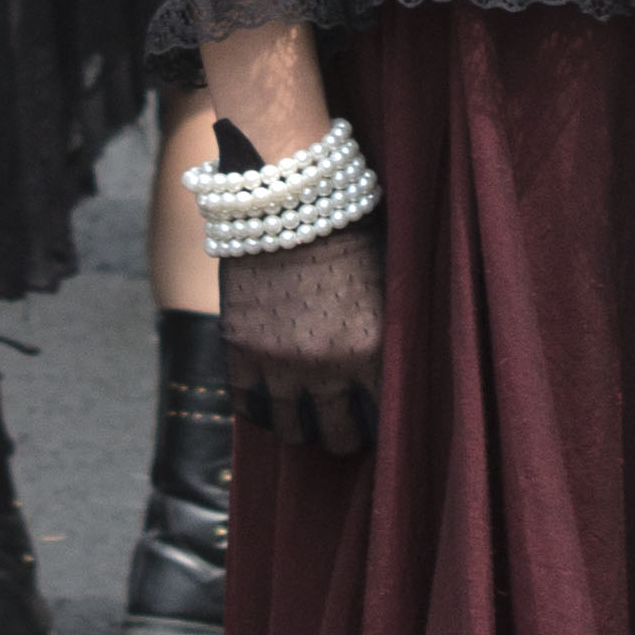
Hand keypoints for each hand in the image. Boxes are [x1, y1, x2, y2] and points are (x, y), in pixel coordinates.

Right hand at [222, 218, 383, 454]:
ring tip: (305, 425)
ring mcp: (278, 361)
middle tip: (345, 433)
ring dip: (300, 430)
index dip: (384, 426)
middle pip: (338, 435)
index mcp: (371, 348)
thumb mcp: (384, 282)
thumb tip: (394, 365)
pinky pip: (246, 403)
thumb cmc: (347, 228)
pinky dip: (257, 410)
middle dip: (344, 438)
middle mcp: (326, 365)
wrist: (285, 196)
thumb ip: (387, 329)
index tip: (384, 427)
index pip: (386, 416)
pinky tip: (267, 407)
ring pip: (290, 428)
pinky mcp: (239, 347)